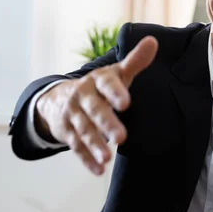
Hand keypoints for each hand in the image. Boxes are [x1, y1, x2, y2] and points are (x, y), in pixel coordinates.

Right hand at [34, 36, 157, 174]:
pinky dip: (86, 159)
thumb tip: (154, 41)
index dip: (115, 93)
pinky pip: (76, 147)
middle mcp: (82, 96)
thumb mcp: (115, 73)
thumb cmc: (99, 86)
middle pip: (94, 110)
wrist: (58, 97)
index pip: (106, 85)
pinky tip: (98, 170)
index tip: (126, 103)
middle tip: (121, 137)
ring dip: (95, 145)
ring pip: (83, 131)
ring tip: (108, 158)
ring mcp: (73, 115)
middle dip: (106, 123)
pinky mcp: (67, 132)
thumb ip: (135, 61)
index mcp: (97, 81)